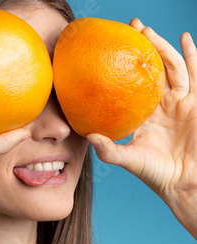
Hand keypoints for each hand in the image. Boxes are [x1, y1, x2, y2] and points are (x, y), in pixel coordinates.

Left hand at [86, 18, 196, 237]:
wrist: (186, 183)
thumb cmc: (156, 173)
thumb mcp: (129, 159)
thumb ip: (110, 150)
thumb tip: (88, 136)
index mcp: (141, 115)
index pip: (129, 85)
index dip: (122, 68)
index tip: (109, 50)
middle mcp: (159, 105)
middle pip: (150, 70)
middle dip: (142, 47)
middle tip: (130, 28)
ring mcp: (179, 102)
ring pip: (170, 68)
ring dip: (161, 48)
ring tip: (148, 32)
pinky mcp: (196, 103)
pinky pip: (194, 75)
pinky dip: (191, 56)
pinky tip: (185, 39)